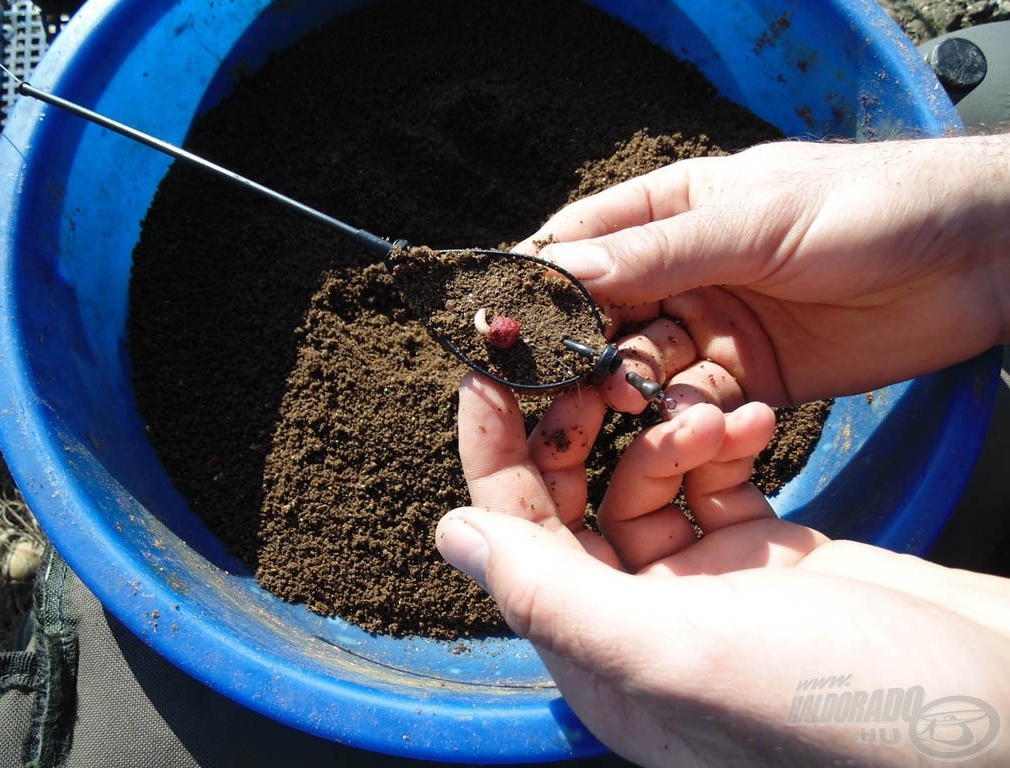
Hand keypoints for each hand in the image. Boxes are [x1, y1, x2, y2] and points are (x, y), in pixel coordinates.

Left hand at [437, 375, 1009, 766]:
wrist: (1000, 712)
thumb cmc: (852, 705)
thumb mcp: (681, 649)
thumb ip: (554, 595)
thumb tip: (452, 537)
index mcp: (604, 658)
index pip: (516, 540)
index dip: (494, 453)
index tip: (488, 372)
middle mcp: (643, 626)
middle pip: (573, 503)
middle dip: (582, 428)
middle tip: (601, 366)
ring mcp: (705, 590)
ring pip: (645, 481)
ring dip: (666, 430)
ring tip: (711, 410)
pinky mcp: (763, 559)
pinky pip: (711, 480)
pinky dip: (719, 441)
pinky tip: (748, 420)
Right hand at [521, 136, 1009, 403]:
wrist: (977, 259)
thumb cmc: (867, 208)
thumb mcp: (757, 222)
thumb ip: (659, 252)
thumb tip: (556, 269)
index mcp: (671, 212)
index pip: (580, 244)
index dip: (536, 282)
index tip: (501, 324)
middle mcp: (680, 272)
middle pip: (600, 315)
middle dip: (577, 347)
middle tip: (555, 382)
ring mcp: (711, 329)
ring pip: (640, 366)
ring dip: (629, 386)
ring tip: (629, 401)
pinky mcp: (747, 380)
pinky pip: (693, 404)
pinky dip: (684, 417)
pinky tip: (690, 421)